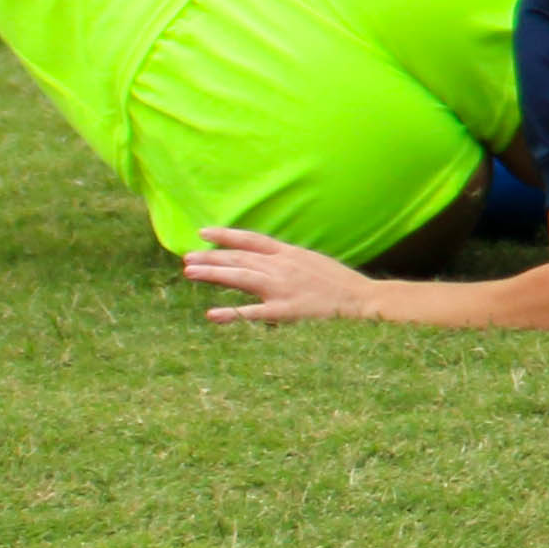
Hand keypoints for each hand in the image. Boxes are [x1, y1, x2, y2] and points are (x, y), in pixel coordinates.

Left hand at [183, 226, 374, 322]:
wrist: (362, 300)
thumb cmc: (338, 282)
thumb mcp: (311, 261)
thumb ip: (286, 259)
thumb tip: (265, 257)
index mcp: (288, 253)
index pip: (251, 240)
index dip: (226, 235)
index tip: (203, 232)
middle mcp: (281, 267)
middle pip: (239, 258)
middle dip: (211, 257)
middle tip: (186, 257)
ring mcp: (281, 288)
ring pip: (240, 278)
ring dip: (213, 274)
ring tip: (189, 273)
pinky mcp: (285, 311)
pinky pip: (253, 312)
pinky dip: (232, 313)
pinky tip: (211, 315)